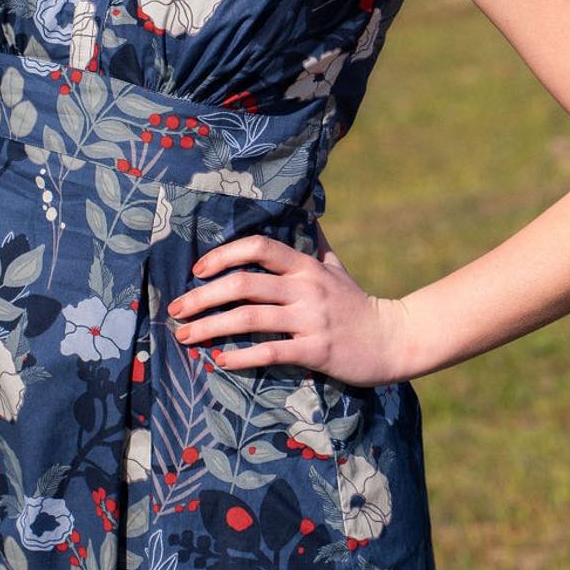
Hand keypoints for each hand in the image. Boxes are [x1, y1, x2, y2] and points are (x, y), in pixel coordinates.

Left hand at [165, 221, 410, 388]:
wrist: (393, 340)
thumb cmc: (357, 304)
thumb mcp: (335, 267)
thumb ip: (313, 243)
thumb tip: (303, 208)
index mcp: (306, 266)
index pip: (259, 247)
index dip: (223, 255)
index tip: (197, 271)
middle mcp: (306, 288)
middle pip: (243, 284)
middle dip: (202, 297)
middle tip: (175, 310)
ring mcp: (311, 319)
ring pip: (250, 318)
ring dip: (211, 327)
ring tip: (185, 337)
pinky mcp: (316, 350)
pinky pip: (270, 352)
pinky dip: (241, 357)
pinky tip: (221, 361)